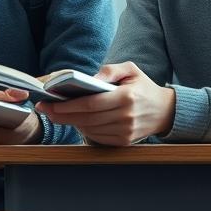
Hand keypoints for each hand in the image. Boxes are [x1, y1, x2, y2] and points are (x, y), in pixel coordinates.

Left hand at [36, 62, 174, 145]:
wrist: (165, 110)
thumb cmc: (143, 86)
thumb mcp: (130, 69)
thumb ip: (110, 70)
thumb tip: (89, 79)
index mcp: (127, 97)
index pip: (91, 104)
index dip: (67, 106)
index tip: (49, 103)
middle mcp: (126, 117)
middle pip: (86, 119)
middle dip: (62, 115)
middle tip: (45, 109)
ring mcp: (125, 132)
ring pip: (89, 129)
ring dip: (71, 123)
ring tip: (56, 114)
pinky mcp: (124, 142)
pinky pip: (97, 137)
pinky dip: (84, 130)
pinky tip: (76, 121)